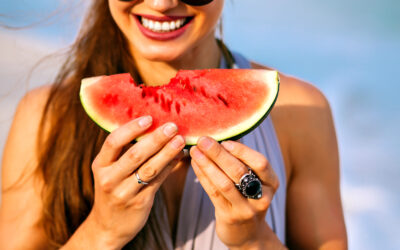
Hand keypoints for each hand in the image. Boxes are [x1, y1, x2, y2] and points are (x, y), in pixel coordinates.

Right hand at [80, 116, 184, 248]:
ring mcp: (124, 192)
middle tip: (172, 126)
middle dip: (156, 139)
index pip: (113, 142)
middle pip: (135, 154)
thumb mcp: (110, 170)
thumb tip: (151, 125)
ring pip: (149, 168)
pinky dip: (170, 167)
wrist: (108, 226)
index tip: (149, 118)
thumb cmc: (113, 189)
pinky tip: (179, 157)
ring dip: (167, 152)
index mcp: (100, 165)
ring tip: (181, 140)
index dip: (131, 128)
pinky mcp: (139, 203)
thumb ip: (124, 151)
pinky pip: (158, 181)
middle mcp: (109, 179)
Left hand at [190, 137, 282, 248]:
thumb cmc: (247, 197)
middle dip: (219, 154)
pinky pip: (213, 192)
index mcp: (271, 182)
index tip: (224, 141)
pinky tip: (195, 164)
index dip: (242, 151)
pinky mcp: (230, 217)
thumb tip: (224, 133)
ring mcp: (246, 209)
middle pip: (239, 171)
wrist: (246, 232)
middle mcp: (262, 197)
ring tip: (195, 151)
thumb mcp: (253, 180)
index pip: (260, 163)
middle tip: (204, 140)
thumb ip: (242, 160)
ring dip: (207, 164)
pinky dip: (203, 176)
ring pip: (224, 183)